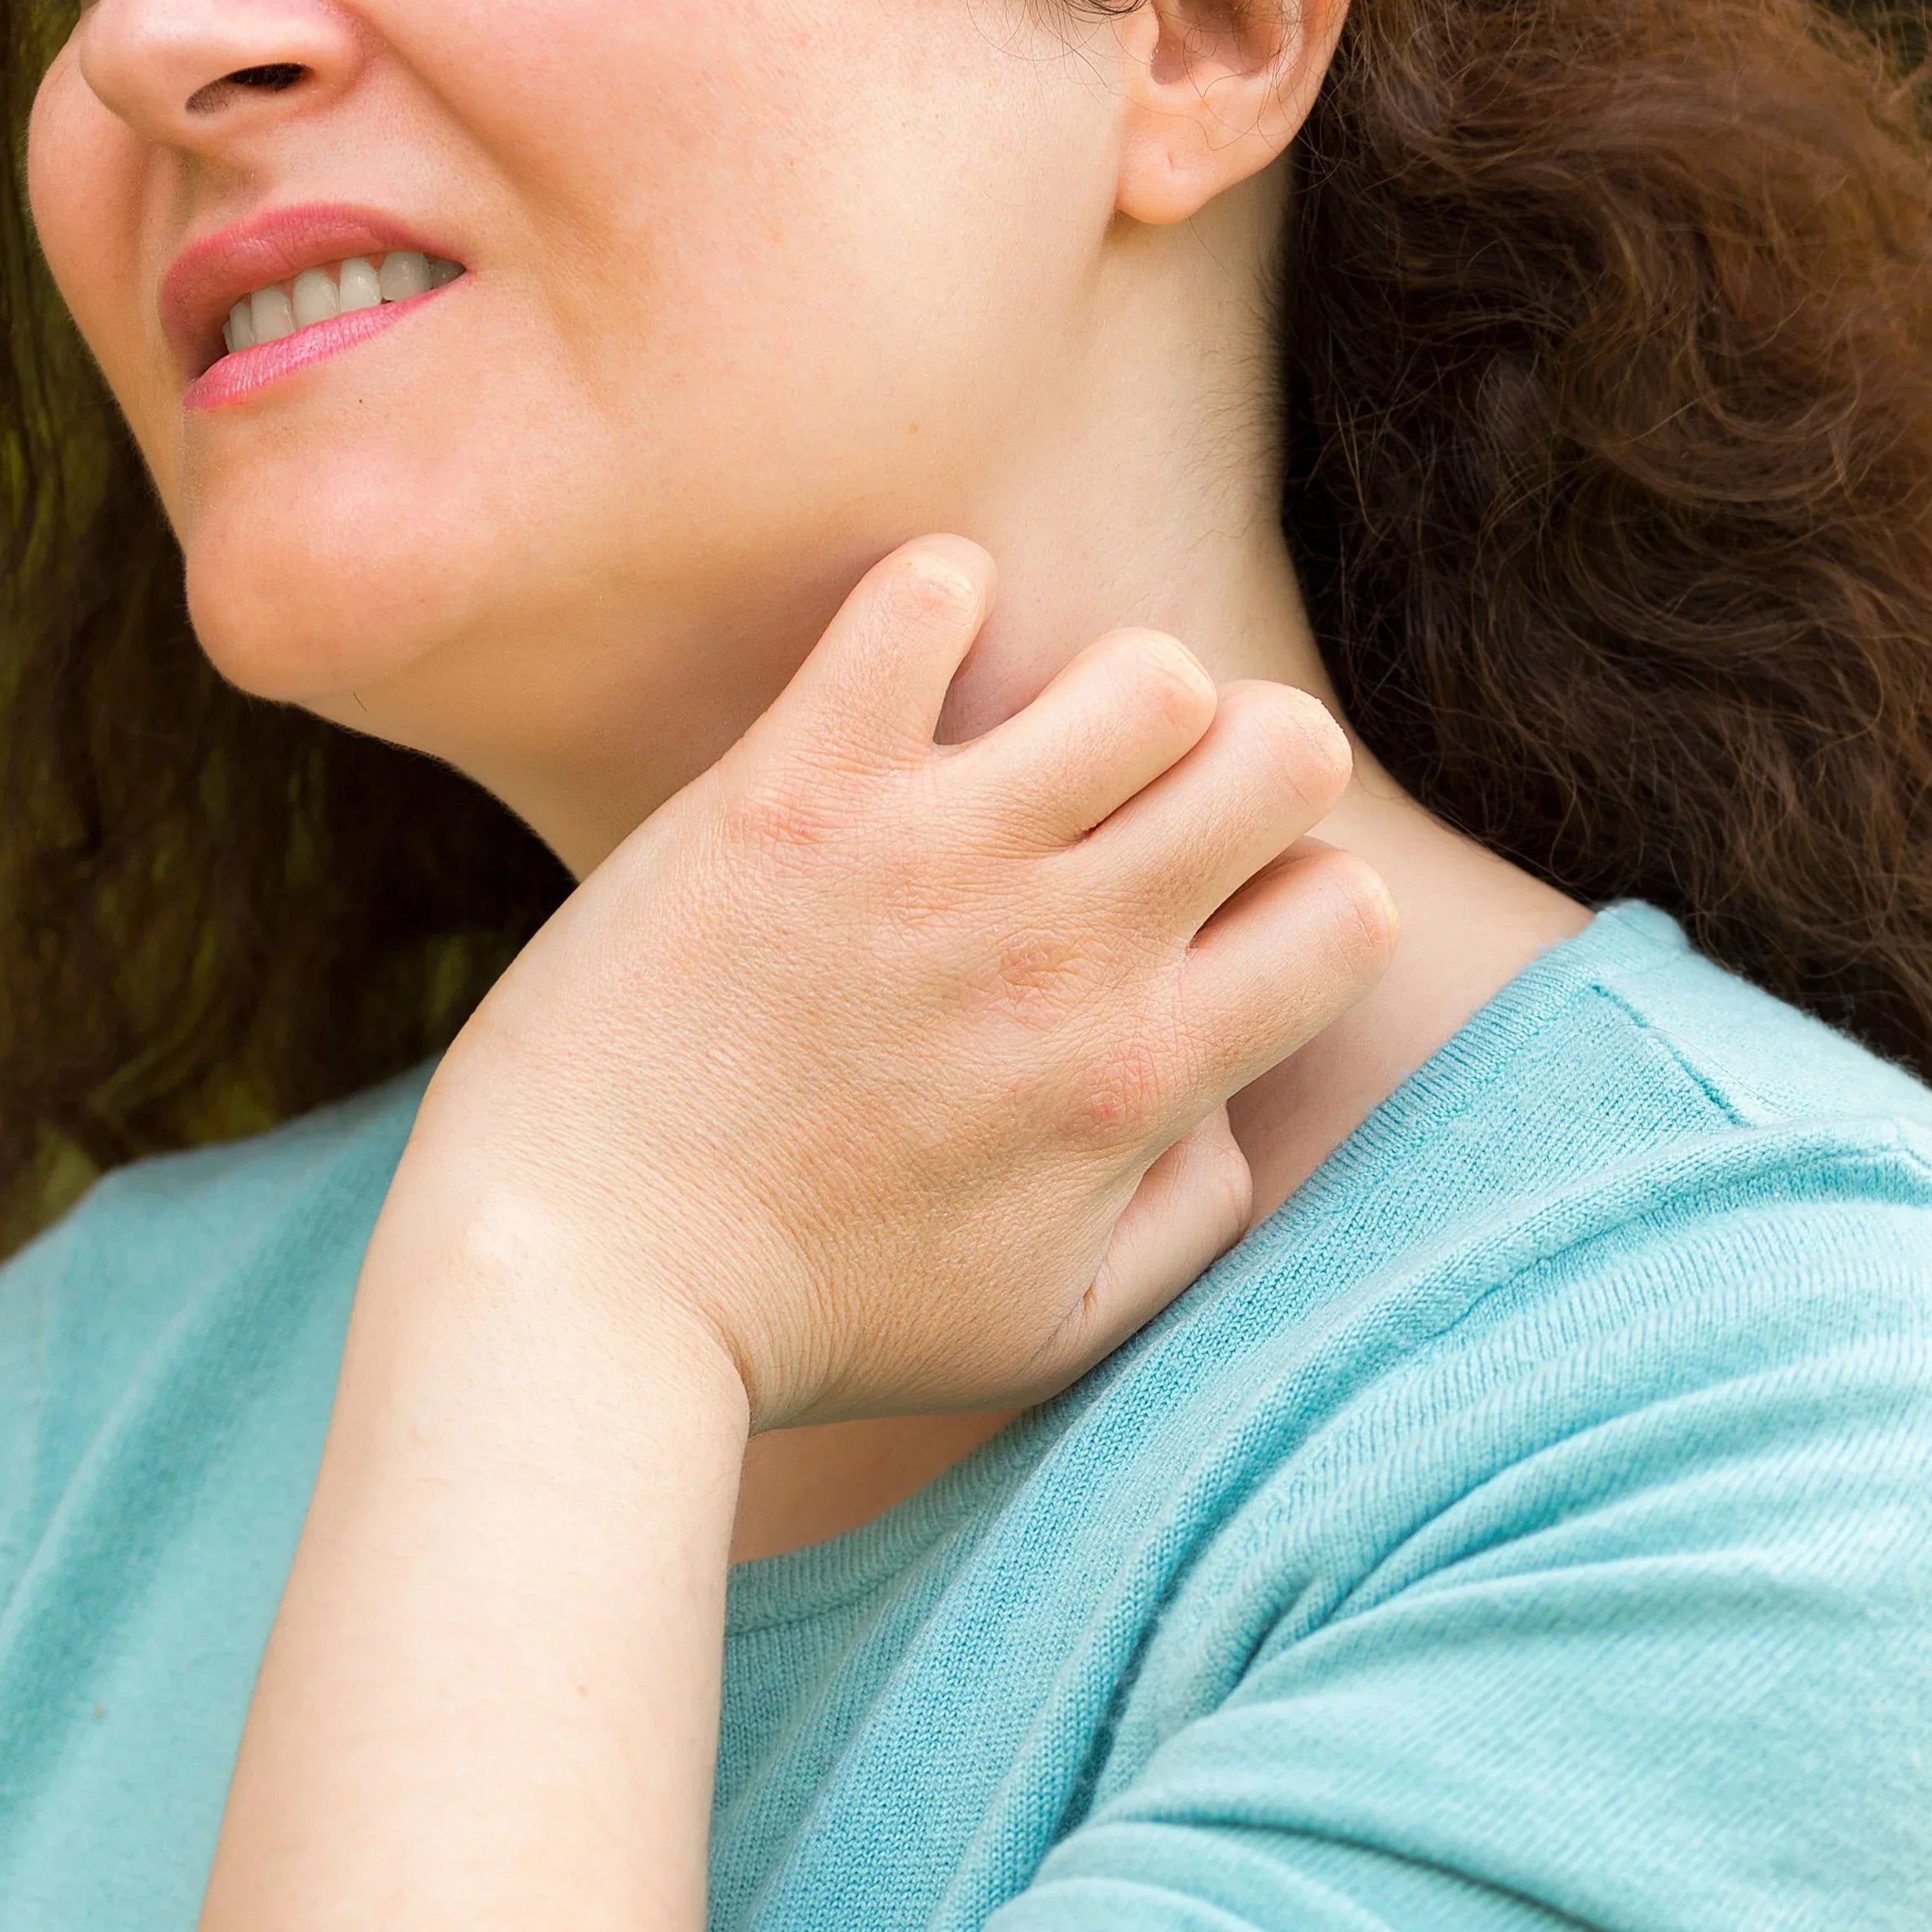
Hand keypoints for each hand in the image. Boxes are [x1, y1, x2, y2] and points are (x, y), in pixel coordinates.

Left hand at [401, 535, 1395, 1432]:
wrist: (578, 1289)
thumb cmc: (802, 1324)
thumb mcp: (1041, 1331)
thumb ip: (1186, 1224)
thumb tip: (1231, 1095)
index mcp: (1133, 1082)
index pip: (1352, 912)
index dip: (1294, 903)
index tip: (1195, 926)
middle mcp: (1060, 956)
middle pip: (1290, 753)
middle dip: (1241, 763)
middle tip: (1129, 813)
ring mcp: (926, 861)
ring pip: (1148, 670)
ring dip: (1102, 689)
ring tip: (1015, 749)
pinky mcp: (788, 792)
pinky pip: (922, 600)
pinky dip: (931, 601)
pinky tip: (893, 675)